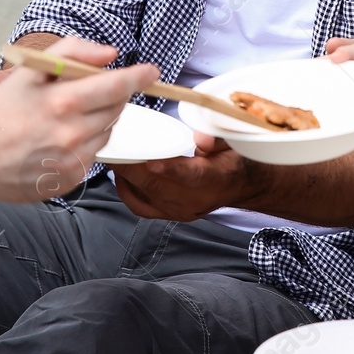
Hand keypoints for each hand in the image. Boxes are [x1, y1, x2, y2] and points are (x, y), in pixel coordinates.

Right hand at [0, 36, 157, 203]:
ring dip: (97, 120)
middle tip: (86, 92)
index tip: (152, 71)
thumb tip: (110, 55)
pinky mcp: (71, 179)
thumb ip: (72, 53)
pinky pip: (93, 155)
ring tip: (65, 117)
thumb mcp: (29, 71)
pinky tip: (58, 140)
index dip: (139, 77)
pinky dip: (84, 143)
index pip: (117, 86)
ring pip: (107, 132)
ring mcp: (74, 159)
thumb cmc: (0, 113)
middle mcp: (73, 133)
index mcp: (63, 102)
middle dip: (110, 96)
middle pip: (115, 109)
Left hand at [110, 132, 254, 221]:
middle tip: (112, 146)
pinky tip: (120, 175)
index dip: (170, 170)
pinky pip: (140, 206)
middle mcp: (194, 199)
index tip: (151, 162)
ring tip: (112, 156)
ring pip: (144, 195)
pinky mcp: (170, 214)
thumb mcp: (235, 142)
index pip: (191, 176)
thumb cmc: (235, 158)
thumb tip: (201, 139)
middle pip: (156, 185)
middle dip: (130, 166)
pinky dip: (126, 190)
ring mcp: (180, 210)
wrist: (242, 185)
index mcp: (214, 178)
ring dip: (125, 176)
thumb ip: (218, 138)